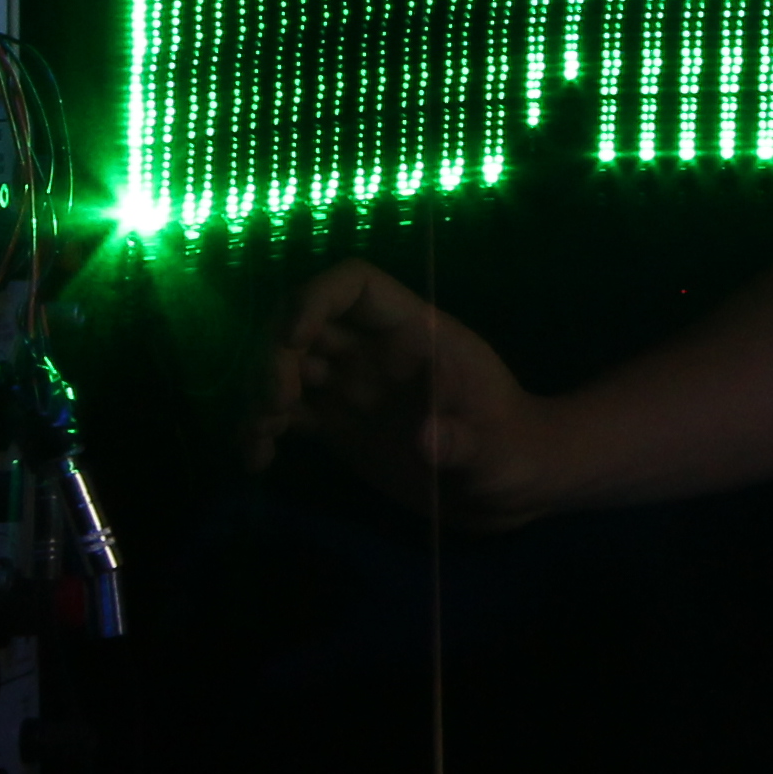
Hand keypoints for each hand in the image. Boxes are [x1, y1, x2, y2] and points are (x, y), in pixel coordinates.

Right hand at [249, 260, 571, 528]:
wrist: (509, 488)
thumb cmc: (516, 451)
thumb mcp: (498, 449)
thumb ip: (463, 441)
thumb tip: (425, 440)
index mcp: (415, 332)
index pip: (355, 285)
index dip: (316, 300)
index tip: (293, 340)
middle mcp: (376, 351)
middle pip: (305, 322)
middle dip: (275, 354)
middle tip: (275, 403)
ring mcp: (354, 387)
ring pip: (288, 367)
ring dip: (261, 391)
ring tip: (262, 435)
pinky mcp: (339, 425)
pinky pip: (288, 413)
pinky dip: (262, 429)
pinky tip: (256, 460)